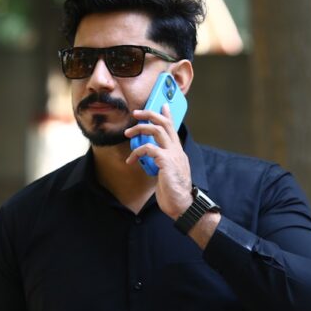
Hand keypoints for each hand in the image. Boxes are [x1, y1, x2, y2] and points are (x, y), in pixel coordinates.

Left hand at [124, 104, 192, 219]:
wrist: (182, 205)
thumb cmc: (174, 192)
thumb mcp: (168, 173)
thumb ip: (162, 162)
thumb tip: (152, 157)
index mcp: (178, 152)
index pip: (173, 128)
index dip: (167, 115)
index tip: (162, 105)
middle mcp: (177, 150)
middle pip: (164, 124)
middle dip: (150, 114)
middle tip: (136, 113)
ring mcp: (173, 154)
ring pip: (157, 130)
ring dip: (140, 128)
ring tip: (128, 133)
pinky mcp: (166, 161)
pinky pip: (148, 149)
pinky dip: (136, 152)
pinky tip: (130, 160)